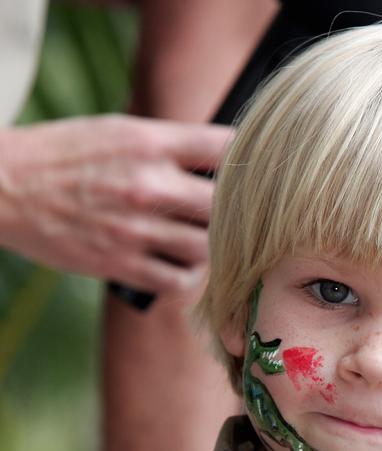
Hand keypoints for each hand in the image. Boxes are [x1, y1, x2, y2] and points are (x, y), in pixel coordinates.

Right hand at [0, 115, 231, 293]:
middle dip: (231, 213)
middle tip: (229, 220)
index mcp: (150, 142)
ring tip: (198, 243)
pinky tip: (181, 269)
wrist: (5, 186)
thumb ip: (167, 147)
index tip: (251, 175)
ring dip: (209, 248)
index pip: (225, 147)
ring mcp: (137, 227)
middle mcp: (149, 184)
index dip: (247, 162)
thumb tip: (216, 166)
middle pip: (225, 206)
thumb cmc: (63, 157)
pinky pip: (178, 281)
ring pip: (206, 247)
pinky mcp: (122, 263)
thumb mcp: (117, 132)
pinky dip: (187, 279)